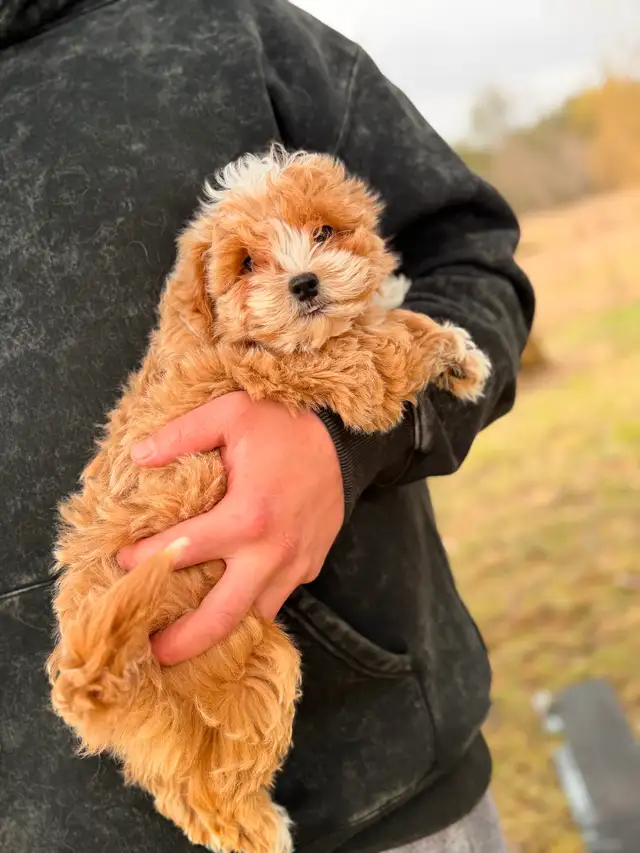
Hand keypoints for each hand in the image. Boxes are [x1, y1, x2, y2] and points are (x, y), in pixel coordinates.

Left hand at [117, 392, 343, 664]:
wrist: (347, 441)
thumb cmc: (287, 425)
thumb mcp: (231, 413)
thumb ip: (181, 434)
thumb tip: (138, 456)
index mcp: (246, 517)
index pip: (182, 551)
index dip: (144, 560)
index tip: (121, 563)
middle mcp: (272, 552)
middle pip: (222, 616)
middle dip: (185, 641)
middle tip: (154, 653)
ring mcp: (295, 564)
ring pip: (255, 615)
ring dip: (222, 630)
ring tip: (190, 636)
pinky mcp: (310, 566)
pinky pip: (277, 596)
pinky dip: (251, 604)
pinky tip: (230, 598)